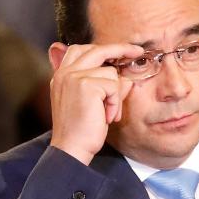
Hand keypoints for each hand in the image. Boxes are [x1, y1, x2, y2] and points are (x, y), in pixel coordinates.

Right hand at [46, 42, 143, 164]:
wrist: (71, 149)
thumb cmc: (81, 131)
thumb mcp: (93, 104)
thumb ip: (103, 87)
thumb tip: (126, 78)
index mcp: (61, 75)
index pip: (81, 50)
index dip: (103, 49)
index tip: (122, 50)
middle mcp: (64, 72)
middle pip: (97, 49)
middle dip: (120, 49)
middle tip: (138, 51)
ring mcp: (73, 76)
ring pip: (110, 72)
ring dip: (116, 95)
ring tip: (108, 114)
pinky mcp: (85, 84)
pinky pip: (114, 86)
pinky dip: (115, 103)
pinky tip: (107, 117)